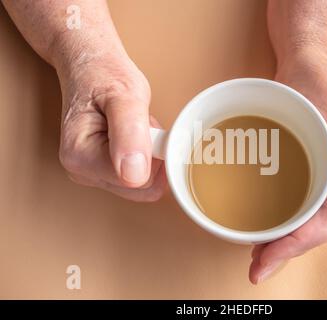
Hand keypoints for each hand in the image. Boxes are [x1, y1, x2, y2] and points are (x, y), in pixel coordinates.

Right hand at [58, 52, 166, 200]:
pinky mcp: (104, 171)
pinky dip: (146, 156)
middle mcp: (82, 171)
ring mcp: (92, 173)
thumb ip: (130, 134)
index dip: (156, 156)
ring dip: (150, 155)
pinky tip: (137, 135)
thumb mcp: (125, 95)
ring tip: (137, 128)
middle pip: (141, 186)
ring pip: (143, 182)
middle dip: (153, 157)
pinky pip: (139, 175)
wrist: (90, 66)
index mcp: (81, 156)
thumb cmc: (104, 74)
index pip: (139, 180)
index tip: (151, 129)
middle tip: (143, 126)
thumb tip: (134, 174)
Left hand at [249, 46, 326, 283]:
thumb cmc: (323, 77)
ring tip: (257, 255)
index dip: (300, 242)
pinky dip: (279, 218)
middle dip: (287, 249)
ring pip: (305, 217)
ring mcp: (322, 172)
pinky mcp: (305, 165)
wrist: (312, 58)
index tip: (270, 256)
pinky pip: (295, 201)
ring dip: (282, 239)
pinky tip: (262, 225)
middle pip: (316, 226)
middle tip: (257, 266)